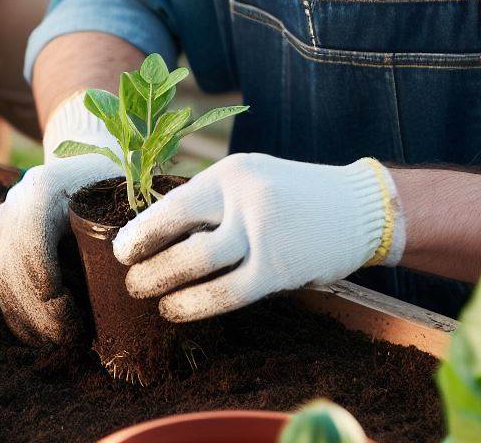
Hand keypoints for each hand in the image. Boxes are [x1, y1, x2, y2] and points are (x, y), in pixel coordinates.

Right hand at [0, 92, 118, 344]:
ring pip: (1, 279)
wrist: (84, 157)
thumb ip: (131, 229)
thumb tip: (147, 277)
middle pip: (13, 268)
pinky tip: (40, 334)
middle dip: (38, 313)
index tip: (75, 318)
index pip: (32, 245)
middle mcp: (15, 201)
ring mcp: (3, 218)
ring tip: (59, 342)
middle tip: (70, 339)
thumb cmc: (111, 181)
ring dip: (26, 318)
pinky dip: (17, 312)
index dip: (47, 289)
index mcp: (44, 188)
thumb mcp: (122, 196)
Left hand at [113, 153, 400, 322]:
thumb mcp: (252, 179)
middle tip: (126, 273)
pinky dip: (196, 303)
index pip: (175, 201)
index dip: (143, 228)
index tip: (121, 246)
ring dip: (163, 280)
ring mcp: (262, 232)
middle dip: (146, 255)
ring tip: (141, 291)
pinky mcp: (279, 268)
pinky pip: (229, 291)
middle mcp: (243, 197)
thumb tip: (160, 230)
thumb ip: (214, 200)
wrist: (359, 207)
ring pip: (198, 261)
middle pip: (179, 229)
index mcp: (232, 172)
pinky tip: (175, 309)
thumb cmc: (294, 196)